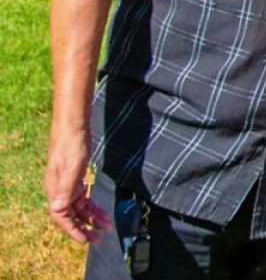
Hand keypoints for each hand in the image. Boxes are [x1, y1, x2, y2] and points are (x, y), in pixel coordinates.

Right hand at [44, 128, 108, 243]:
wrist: (72, 127)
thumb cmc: (71, 146)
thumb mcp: (71, 169)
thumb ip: (66, 190)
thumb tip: (58, 209)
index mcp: (55, 191)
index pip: (62, 218)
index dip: (74, 231)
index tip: (87, 240)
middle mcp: (59, 190)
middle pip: (71, 216)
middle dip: (85, 227)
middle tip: (101, 237)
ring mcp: (67, 184)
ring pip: (79, 208)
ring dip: (92, 217)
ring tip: (107, 224)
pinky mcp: (75, 178)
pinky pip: (82, 197)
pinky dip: (92, 205)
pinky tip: (100, 210)